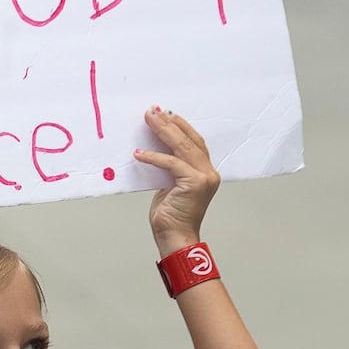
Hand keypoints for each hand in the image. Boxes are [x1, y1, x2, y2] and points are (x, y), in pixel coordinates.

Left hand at [132, 107, 219, 252]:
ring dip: (163, 131)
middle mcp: (209, 172)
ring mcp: (204, 177)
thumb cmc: (171, 215)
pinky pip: (170, 163)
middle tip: (153, 111)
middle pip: (189, 140)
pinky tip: (139, 153)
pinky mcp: (194, 183)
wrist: (175, 237)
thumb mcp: (170, 185)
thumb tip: (155, 149)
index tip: (164, 114)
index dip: (180, 126)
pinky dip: (153, 157)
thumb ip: (170, 168)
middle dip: (170, 123)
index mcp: (205, 172)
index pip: (194, 141)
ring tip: (148, 120)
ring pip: (182, 147)